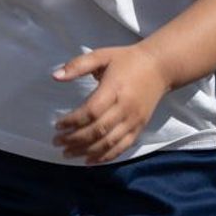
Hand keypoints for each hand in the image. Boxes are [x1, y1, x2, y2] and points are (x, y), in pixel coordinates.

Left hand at [52, 44, 171, 164]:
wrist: (160, 67)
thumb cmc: (127, 60)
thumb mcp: (102, 55)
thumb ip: (78, 65)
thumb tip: (55, 76)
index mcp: (114, 89)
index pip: (91, 111)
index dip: (73, 121)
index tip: (57, 126)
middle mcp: (125, 108)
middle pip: (98, 130)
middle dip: (75, 139)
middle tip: (57, 142)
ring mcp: (134, 120)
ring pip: (109, 143)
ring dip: (86, 151)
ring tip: (68, 153)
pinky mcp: (140, 128)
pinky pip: (122, 147)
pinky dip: (105, 157)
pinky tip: (89, 160)